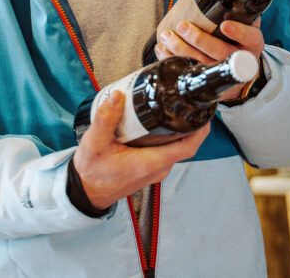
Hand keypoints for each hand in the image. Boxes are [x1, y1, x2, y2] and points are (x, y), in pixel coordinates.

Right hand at [73, 90, 209, 209]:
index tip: (205, 111)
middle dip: (190, 122)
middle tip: (186, 99)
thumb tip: (118, 96)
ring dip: (178, 128)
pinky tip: (159, 122)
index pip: (189, 146)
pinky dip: (167, 136)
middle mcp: (158, 168)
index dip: (201, 129)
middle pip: (185, 143)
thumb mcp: (94, 143)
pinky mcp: (150, 168)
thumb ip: (105, 119)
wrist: (84, 193)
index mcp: (151, 162)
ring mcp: (155, 169)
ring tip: (173, 106)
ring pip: (176, 146)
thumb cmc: (91, 173)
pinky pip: (166, 150)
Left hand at [156, 18, 263, 100]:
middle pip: (219, 52)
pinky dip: (172, 61)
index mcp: (252, 44)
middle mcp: (239, 60)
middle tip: (183, 26)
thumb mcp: (248, 28)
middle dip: (199, 39)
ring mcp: (222, 73)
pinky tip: (162, 49)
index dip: (238, 32)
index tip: (224, 24)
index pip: (249, 37)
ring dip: (180, 50)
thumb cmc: (241, 43)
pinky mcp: (206, 81)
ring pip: (201, 63)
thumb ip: (241, 13)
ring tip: (167, 36)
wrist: (240, 71)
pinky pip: (188, 72)